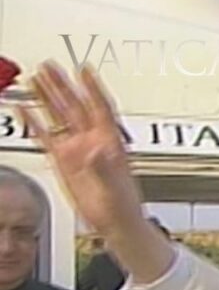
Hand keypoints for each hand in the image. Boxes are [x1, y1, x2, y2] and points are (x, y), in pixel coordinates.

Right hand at [18, 62, 144, 236]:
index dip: (93, 87)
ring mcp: (77, 150)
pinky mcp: (63, 161)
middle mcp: (92, 141)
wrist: (115, 224)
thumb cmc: (122, 206)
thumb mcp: (114, 187)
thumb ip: (103, 166)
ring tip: (35, 78)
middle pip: (76, 106)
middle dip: (63, 85)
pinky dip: (35, 122)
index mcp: (110, 142)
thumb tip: (95, 149)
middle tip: (50, 66)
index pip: (101, 107)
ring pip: (60, 116)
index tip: (84, 69)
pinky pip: (46, 136)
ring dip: (48, 98)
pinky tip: (24, 109)